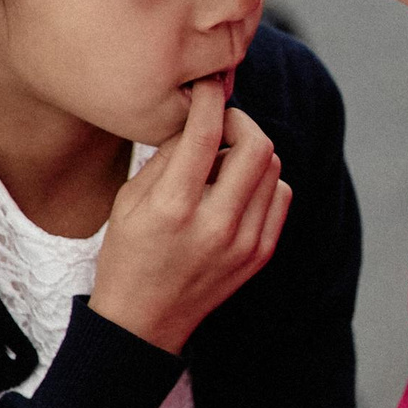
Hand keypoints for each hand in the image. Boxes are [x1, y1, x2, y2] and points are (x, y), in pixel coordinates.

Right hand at [90, 81, 291, 353]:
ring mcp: (244, 242)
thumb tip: (199, 117)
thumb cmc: (128, 254)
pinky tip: (235, 189)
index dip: (210, 99)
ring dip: (250, 152)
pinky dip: (262, 182)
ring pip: (272, 168)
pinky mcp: (261, 253)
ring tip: (221, 162)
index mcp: (173, 208)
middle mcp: (215, 224)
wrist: (145, 321)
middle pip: (257, 146)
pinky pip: (280, 196)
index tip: (208, 86)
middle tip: (221, 123)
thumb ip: (167, 156)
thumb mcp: (129, 200)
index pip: (205, 134)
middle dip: (240, 122)